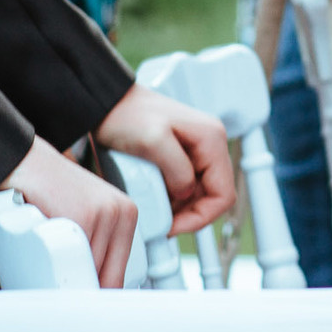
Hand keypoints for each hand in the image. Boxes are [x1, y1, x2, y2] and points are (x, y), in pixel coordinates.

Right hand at [5, 137, 136, 286]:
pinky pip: (74, 261)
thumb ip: (93, 244)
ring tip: (45, 285)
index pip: (119, 274)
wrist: (25, 161)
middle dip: (80, 295)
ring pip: (89, 273)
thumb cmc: (48, 193)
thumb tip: (90, 292)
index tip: (81, 308)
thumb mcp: (84, 214)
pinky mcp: (81, 216)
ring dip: (65, 285)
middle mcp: (121, 213)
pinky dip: (57, 273)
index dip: (98, 296)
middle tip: (57, 301)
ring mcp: (103, 214)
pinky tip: (45, 273)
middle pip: (106, 278)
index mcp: (127, 216)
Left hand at [95, 84, 237, 235]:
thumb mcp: (152, 142)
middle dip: (189, 214)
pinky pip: (186, 186)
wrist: (107, 105)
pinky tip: (153, 197)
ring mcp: (198, 150)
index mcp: (212, 140)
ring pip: (199, 194)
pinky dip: (172, 198)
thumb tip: (186, 193)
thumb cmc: (126, 116)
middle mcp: (211, 144)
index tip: (173, 227)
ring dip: (180, 208)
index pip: (223, 194)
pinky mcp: (184, 155)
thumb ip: (177, 170)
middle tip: (162, 222)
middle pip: (213, 196)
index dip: (201, 217)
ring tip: (153, 209)